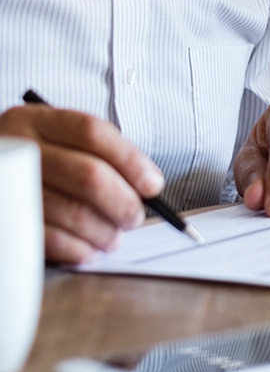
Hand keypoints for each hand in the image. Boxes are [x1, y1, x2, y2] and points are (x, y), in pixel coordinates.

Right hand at [0, 103, 163, 263]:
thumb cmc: (32, 160)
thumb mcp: (54, 140)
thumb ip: (96, 153)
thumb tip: (147, 185)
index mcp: (37, 120)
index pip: (93, 132)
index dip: (130, 160)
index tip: (153, 185)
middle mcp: (19, 147)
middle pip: (88, 174)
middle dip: (122, 202)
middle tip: (135, 217)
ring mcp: (7, 184)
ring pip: (71, 211)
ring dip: (103, 231)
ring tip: (114, 238)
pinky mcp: (2, 220)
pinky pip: (46, 239)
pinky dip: (75, 249)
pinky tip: (88, 251)